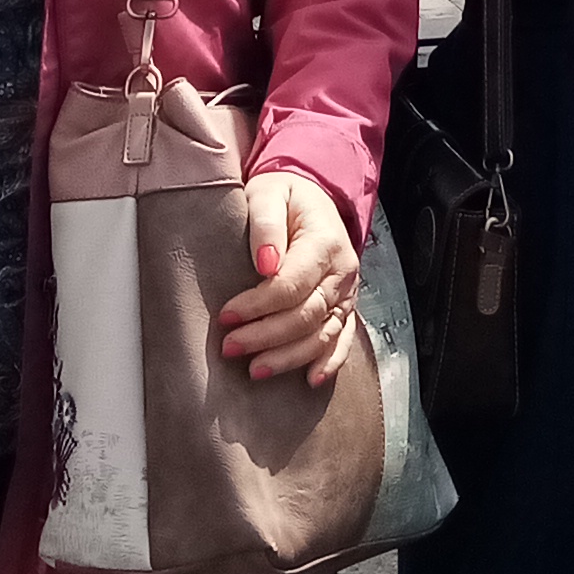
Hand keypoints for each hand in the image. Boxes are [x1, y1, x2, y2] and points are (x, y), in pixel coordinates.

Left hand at [217, 170, 362, 386]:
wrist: (312, 196)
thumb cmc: (284, 195)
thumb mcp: (269, 193)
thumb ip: (265, 224)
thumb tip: (266, 264)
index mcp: (325, 242)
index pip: (292, 284)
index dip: (258, 305)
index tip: (226, 315)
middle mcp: (342, 272)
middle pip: (306, 315)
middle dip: (266, 336)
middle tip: (230, 347)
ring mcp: (347, 293)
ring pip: (323, 334)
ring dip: (289, 356)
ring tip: (255, 369)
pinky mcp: (345, 306)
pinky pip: (343, 339)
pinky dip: (330, 362)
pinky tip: (310, 379)